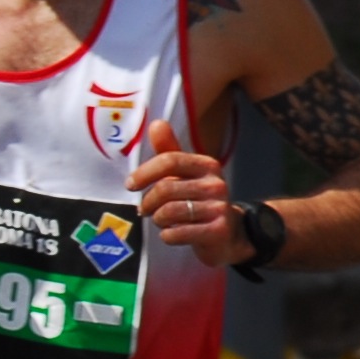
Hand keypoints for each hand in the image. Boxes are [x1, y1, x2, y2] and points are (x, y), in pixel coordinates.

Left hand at [127, 119, 239, 266]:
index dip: (144, 173)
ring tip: (161, 220)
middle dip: (148, 202)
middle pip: (165, 189)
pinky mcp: (218, 231)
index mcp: (206, 165)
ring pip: (169, 212)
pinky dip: (167, 235)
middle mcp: (216, 184)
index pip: (169, 160)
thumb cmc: (198, 200)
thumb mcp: (186, 174)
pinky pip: (177, 233)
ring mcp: (219, 208)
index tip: (130, 185)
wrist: (228, 234)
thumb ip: (169, 151)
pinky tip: (173, 233)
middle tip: (145, 209)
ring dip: (158, 219)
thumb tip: (156, 123)